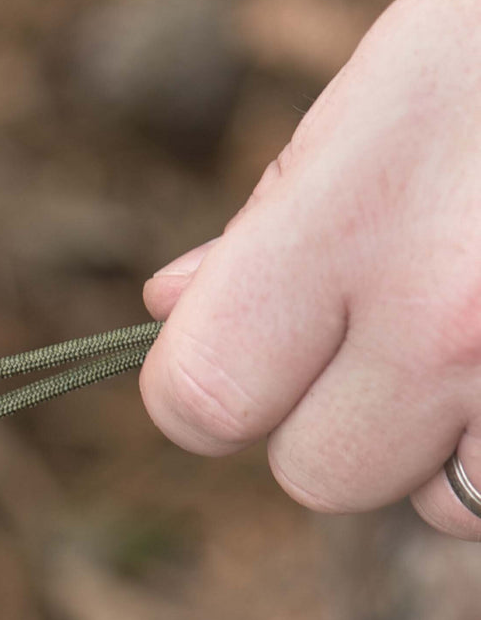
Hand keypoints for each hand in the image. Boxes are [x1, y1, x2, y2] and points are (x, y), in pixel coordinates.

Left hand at [139, 0, 480, 538]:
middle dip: (326, 422)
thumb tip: (168, 308)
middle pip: (316, 475)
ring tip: (470, 337)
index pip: (203, 397)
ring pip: (435, 508)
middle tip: (373, 334)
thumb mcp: (365, 111)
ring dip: (434, 447)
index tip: (227, 360)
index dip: (197, 396)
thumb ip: (259, 231)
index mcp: (355, 221)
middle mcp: (451, 318)